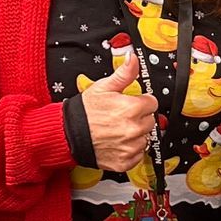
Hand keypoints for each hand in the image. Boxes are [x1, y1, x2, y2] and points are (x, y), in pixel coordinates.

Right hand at [78, 54, 155, 174]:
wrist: (68, 134)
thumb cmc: (84, 112)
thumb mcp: (104, 87)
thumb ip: (124, 73)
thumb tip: (133, 59)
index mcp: (132, 108)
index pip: (152, 103)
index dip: (141, 101)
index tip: (132, 103)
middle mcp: (133, 129)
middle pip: (150, 121)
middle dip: (139, 117)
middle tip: (122, 117)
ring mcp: (130, 146)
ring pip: (145, 138)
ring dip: (135, 134)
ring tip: (118, 130)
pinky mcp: (125, 161)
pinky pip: (138, 155)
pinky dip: (129, 150)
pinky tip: (117, 142)